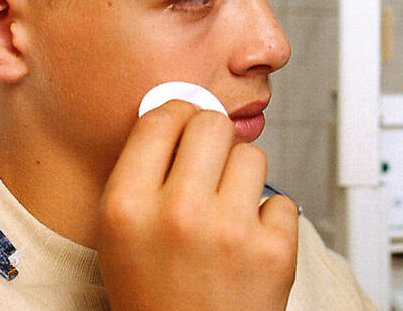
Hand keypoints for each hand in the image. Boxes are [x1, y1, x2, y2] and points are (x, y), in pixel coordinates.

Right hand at [96, 100, 298, 310]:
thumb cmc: (155, 298)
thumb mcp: (121, 236)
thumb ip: (142, 174)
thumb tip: (180, 111)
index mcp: (127, 206)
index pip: (162, 116)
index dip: (179, 116)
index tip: (186, 127)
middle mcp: (177, 213)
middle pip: (212, 123)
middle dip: (214, 140)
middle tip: (211, 166)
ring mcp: (229, 231)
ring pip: (252, 156)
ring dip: (243, 179)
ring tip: (228, 215)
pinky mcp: (274, 251)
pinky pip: (281, 199)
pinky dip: (271, 220)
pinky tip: (249, 247)